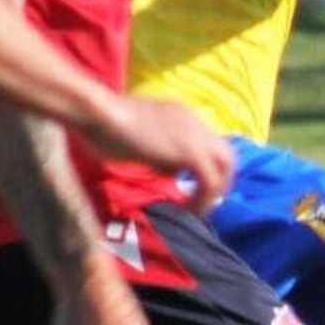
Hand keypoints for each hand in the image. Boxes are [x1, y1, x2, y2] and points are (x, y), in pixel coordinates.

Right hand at [88, 95, 233, 214]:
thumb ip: (158, 154)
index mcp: (181, 115)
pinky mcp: (189, 150)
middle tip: (201, 203)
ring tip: (195, 210)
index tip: (191, 191)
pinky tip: (186, 211)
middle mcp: (193, 120)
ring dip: (214, 192)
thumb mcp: (137, 142)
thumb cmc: (103, 127)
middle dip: (219, 182)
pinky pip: (210, 180)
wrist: (98, 114)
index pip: (209, 143)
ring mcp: (194, 133)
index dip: (205, 169)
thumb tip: (169, 172)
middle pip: (227, 153)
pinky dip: (203, 199)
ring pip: (226, 165)